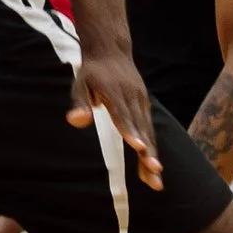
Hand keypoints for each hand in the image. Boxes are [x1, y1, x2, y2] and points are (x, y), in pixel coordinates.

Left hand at [72, 45, 163, 191]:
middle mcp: (133, 97)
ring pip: (148, 131)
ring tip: (157, 182)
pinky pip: (149, 129)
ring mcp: (141, 101)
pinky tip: (152, 168)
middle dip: (148, 151)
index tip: (139, 147)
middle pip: (141, 127)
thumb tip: (75, 120)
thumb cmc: (92, 72)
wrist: (111, 50)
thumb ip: (79, 102)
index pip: (123, 114)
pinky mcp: (144, 106)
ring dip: (153, 156)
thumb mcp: (80, 82)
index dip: (131, 131)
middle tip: (155, 171)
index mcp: (115, 92)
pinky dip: (152, 148)